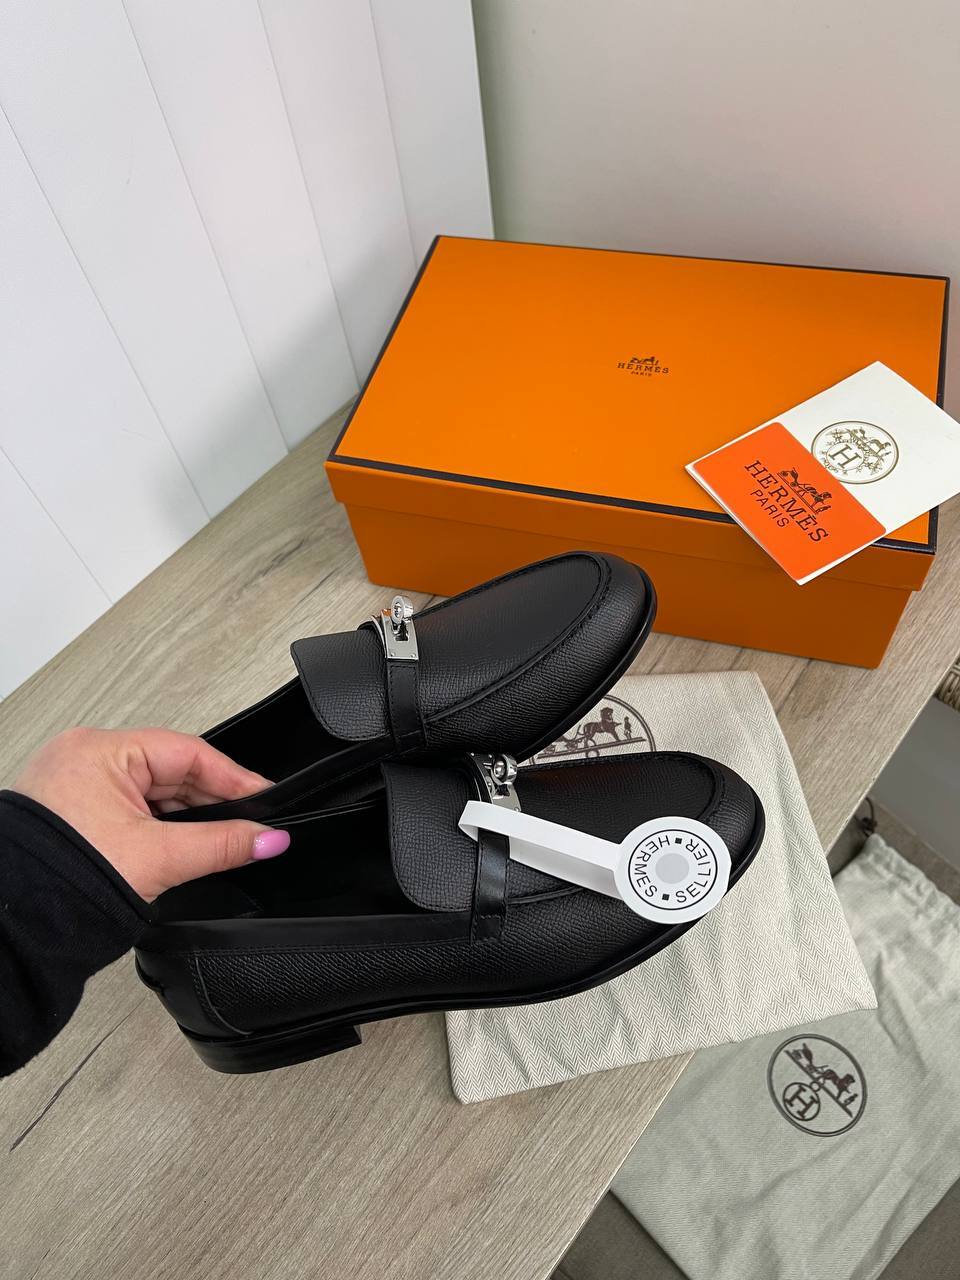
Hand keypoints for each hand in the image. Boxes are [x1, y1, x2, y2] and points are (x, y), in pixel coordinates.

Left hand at [12, 727, 289, 901]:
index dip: (232, 778)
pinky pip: (131, 810)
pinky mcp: (72, 815)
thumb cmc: (61, 883)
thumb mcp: (159, 858)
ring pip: (152, 794)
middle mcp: (83, 760)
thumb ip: (222, 845)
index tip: (265, 799)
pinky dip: (160, 828)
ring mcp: (75, 788)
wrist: (13, 932)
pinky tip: (183, 847)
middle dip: (211, 802)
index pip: (186, 753)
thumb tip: (269, 839)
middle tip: (251, 826)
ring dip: (187, 818)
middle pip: (171, 772)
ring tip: (221, 842)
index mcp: (98, 751)